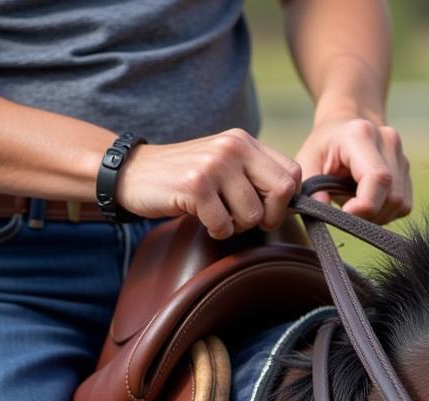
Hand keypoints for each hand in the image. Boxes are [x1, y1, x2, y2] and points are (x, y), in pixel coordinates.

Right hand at [114, 129, 301, 239]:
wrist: (135, 173)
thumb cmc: (184, 178)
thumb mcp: (223, 164)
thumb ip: (254, 174)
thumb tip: (291, 202)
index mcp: (244, 141)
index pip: (292, 173)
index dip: (285, 201)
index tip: (265, 211)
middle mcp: (234, 147)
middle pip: (282, 192)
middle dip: (268, 217)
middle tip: (244, 220)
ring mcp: (215, 165)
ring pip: (252, 214)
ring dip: (236, 226)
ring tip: (216, 215)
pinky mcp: (196, 186)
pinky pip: (224, 225)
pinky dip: (215, 230)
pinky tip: (200, 218)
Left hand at [295, 115, 410, 222]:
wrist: (344, 127)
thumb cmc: (323, 147)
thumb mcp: (306, 162)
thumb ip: (309, 187)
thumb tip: (321, 206)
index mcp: (361, 135)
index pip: (377, 177)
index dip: (364, 205)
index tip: (345, 215)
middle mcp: (388, 141)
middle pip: (391, 195)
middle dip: (369, 215)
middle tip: (347, 214)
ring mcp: (401, 155)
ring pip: (399, 203)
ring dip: (377, 216)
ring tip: (355, 207)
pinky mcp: (406, 172)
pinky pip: (403, 204)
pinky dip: (385, 213)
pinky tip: (367, 203)